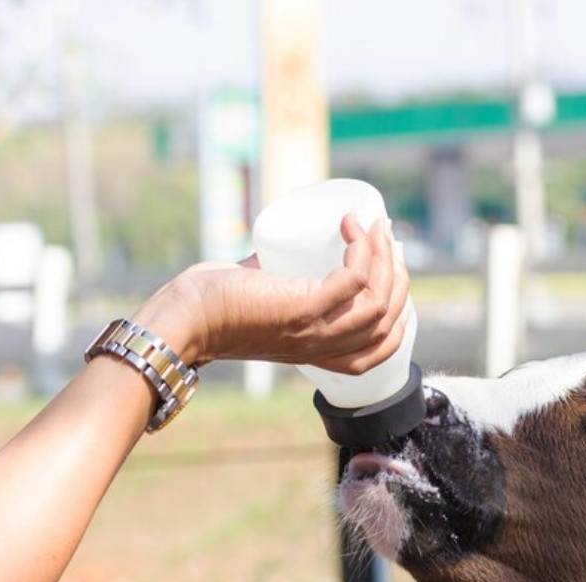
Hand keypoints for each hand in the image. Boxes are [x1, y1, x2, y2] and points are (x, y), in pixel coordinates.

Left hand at [132, 215, 409, 374]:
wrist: (184, 318)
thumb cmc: (213, 305)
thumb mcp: (263, 296)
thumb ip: (277, 279)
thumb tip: (286, 249)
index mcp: (321, 352)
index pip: (382, 346)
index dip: (402, 311)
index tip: (394, 271)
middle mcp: (325, 347)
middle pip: (388, 320)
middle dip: (398, 276)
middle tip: (386, 238)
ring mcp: (317, 330)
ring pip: (379, 300)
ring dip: (385, 257)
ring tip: (375, 227)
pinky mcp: (305, 309)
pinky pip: (355, 280)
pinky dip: (361, 249)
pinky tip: (352, 226)